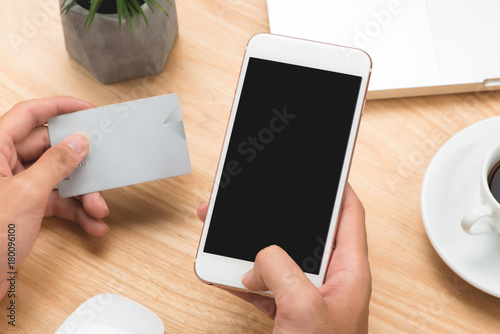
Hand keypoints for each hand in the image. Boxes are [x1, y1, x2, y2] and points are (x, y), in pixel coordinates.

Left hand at [0, 97, 109, 298]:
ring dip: (81, 194)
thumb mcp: (26, 194)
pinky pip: (54, 201)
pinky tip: (90, 223)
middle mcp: (3, 165)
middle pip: (49, 150)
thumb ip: (56, 164)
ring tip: (97, 208)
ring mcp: (14, 187)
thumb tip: (78, 142)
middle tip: (101, 167)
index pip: (29, 115)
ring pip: (56, 178)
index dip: (59, 107)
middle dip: (79, 165)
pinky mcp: (22, 208)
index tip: (86, 110)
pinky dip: (74, 212)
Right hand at [197, 184, 370, 332]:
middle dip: (274, 213)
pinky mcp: (285, 311)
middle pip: (301, 232)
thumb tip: (258, 261)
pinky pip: (259, 283)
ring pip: (274, 257)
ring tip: (222, 228)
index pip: (348, 215)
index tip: (322, 169)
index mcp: (348, 271)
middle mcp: (328, 279)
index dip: (336, 188)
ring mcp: (305, 295)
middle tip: (253, 194)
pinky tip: (220, 269)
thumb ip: (280, 270)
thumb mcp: (304, 308)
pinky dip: (239, 276)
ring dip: (248, 245)